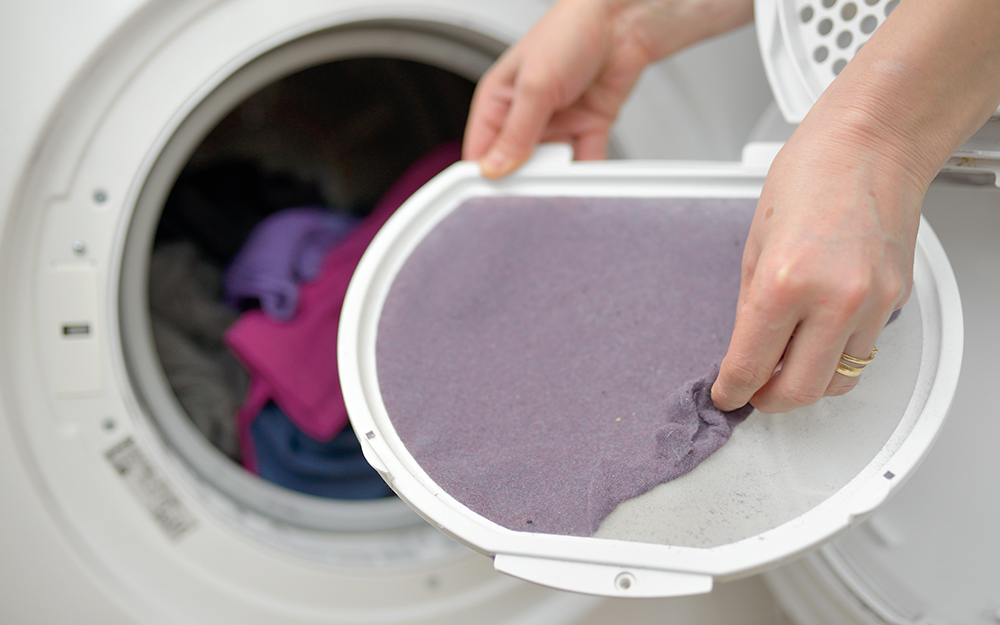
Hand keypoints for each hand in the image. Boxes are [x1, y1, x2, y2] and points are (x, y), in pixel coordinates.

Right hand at [463, 0, 752, 176]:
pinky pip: (584, 160)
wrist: (624, 18)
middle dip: (524, 182)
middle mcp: (525, 115)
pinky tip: (585, 183)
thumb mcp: (535, 85)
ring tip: (559, 187)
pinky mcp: (587, 126)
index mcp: (498, 101)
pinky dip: (586, 174)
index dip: (485, 177)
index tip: (492, 199)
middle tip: (529, 198)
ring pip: (551, 167)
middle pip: (516, 165)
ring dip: (557, 179)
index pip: (481, 151)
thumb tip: (494, 169)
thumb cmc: (570, 30)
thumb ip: (516, 133)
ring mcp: (557, 122)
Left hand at [711, 0, 999, 412]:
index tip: (727, 394)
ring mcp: (871, 303)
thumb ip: (751, 306)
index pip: (751, 366)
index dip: (732, 390)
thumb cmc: (811, 175)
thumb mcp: (755, 244)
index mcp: (783, 283)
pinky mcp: (896, 299)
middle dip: (769, 400)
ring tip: (787, 363)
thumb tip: (746, 349)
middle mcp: (833, 300)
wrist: (871, 144)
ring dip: (808, 382)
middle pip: (800, 392)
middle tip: (754, 392)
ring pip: (839, 380)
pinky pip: (863, 350)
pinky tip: (820, 333)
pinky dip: (838, 354)